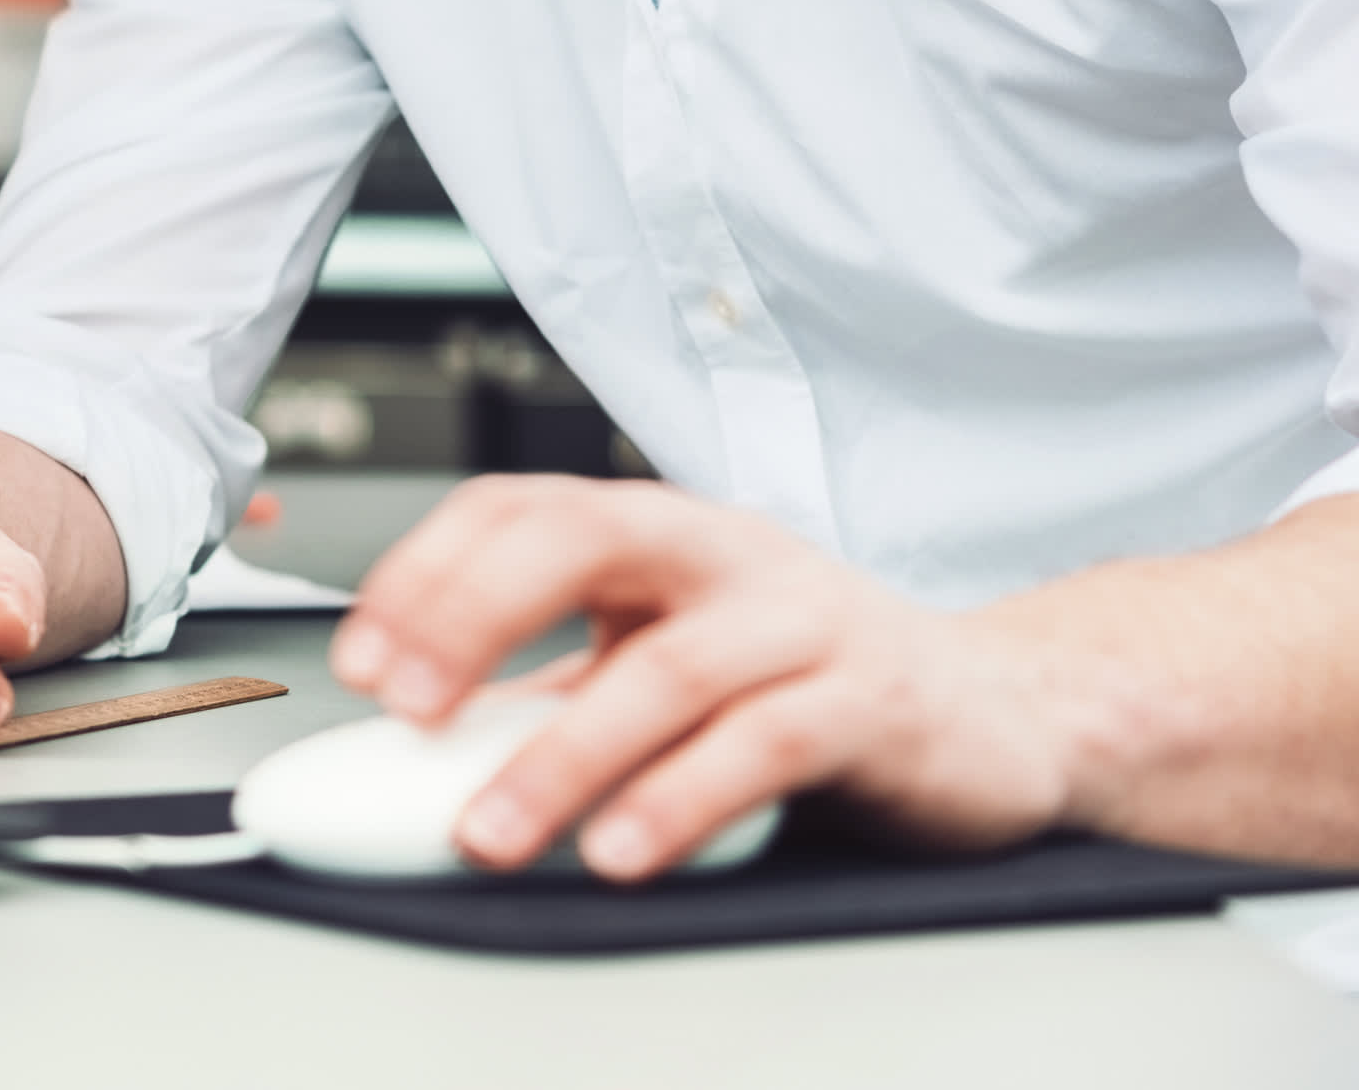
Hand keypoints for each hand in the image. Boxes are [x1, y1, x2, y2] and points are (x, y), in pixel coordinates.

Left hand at [334, 476, 1080, 878]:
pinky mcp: (873, 702)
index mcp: (657, 531)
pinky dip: (683, 800)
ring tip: (491, 832)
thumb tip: (416, 754)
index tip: (359, 660)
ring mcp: (803, 619)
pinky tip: (625, 851)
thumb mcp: (666, 666)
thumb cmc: (807, 684)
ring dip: (563, 758)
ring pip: (667, 668)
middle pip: (580, 539)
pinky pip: (764, 744)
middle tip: (406, 711)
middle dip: (474, 616)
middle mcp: (724, 552)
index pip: (516, 507)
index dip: (426, 572)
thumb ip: (558, 692)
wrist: (999, 713)